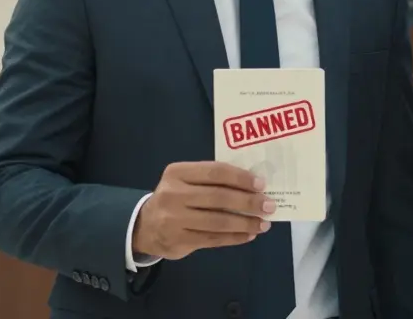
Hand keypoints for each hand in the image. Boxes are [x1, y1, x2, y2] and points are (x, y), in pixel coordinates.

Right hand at [132, 161, 274, 260]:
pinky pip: (213, 239)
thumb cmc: (175, 197)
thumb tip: (252, 185)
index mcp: (177, 173)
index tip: (261, 184)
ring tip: (263, 223)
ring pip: (218, 221)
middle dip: (248, 202)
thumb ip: (211, 180)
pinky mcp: (179, 241)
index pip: (215, 172)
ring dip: (245, 223)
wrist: (144, 226)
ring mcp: (175, 220)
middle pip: (219, 197)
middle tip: (269, 205)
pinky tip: (249, 235)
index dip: (241, 177)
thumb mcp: (185, 181)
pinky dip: (235, 237)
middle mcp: (174, 194)